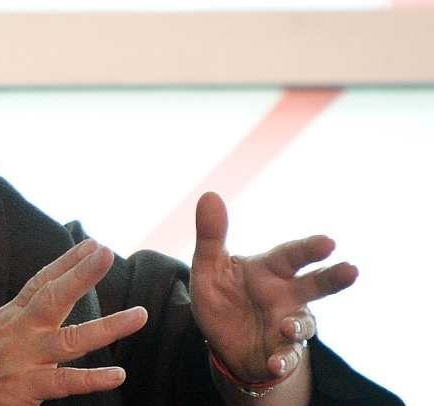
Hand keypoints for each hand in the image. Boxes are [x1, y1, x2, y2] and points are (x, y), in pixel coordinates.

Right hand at [0, 240, 146, 404]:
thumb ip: (23, 316)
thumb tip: (48, 297)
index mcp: (12, 316)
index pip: (41, 282)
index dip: (67, 261)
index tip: (92, 244)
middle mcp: (18, 332)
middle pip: (53, 297)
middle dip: (81, 275)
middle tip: (106, 253)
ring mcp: (24, 359)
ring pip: (71, 340)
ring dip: (108, 327)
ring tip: (139, 315)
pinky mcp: (27, 388)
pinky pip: (66, 382)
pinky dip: (93, 379)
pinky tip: (117, 374)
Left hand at [190, 192, 357, 384]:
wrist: (221, 341)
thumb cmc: (221, 296)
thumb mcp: (208, 267)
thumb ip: (210, 236)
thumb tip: (209, 194)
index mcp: (270, 270)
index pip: (291, 255)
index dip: (309, 248)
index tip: (329, 242)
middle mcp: (286, 295)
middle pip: (315, 284)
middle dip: (333, 278)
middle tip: (351, 270)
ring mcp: (287, 324)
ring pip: (304, 324)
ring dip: (298, 325)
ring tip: (288, 327)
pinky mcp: (280, 352)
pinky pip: (286, 357)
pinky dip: (282, 360)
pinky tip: (274, 363)